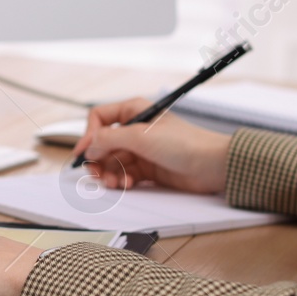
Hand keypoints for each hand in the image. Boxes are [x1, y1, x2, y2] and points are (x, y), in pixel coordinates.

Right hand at [76, 97, 231, 194]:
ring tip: (115, 183)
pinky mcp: (148, 168)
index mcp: (133, 111)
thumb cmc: (184, 143)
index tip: (84, 153)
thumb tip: (87, 146)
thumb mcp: (140, 136)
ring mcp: (141, 150)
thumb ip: (109, 139)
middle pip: (102, 144)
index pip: (99, 118)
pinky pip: (124, 174)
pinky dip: (122, 181)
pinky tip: (128, 184)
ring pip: (112, 162)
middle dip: (97, 160)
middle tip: (97, 174)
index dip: (88, 135)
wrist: (212, 165)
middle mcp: (135, 129)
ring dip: (109, 174)